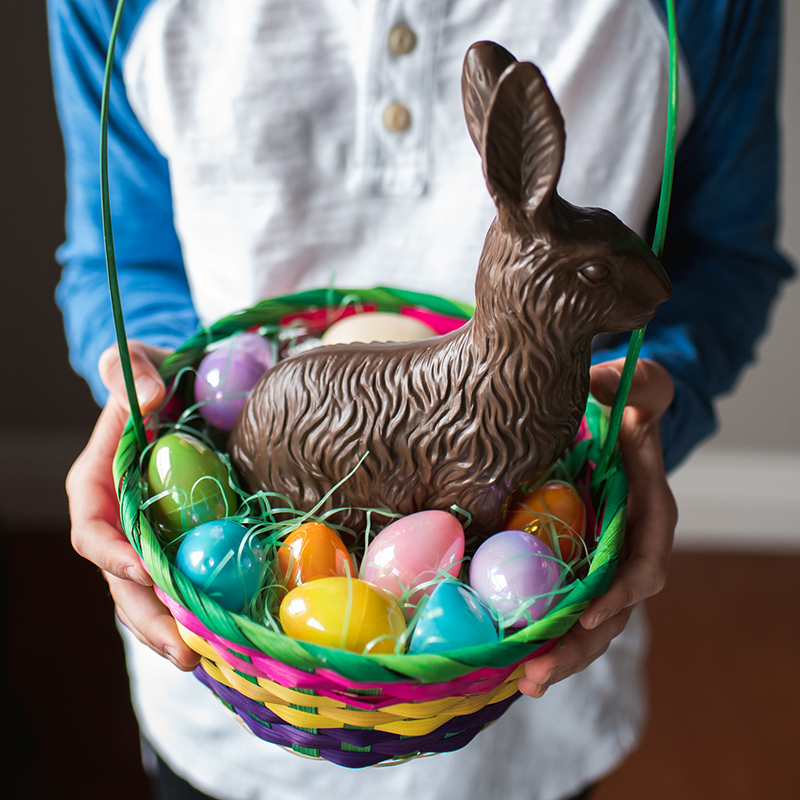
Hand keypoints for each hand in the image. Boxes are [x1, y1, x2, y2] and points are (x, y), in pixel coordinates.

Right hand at [66, 342, 200, 670]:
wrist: (179, 388)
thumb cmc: (153, 374)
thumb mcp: (139, 360)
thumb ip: (131, 371)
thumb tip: (149, 399)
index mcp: (97, 483)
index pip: (93, 528)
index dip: (112, 555)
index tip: (144, 573)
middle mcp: (120, 519)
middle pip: (122, 580)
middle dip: (148, 617)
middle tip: (184, 650)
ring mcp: (151, 536)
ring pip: (152, 595)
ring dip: (174, 631)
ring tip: (207, 662)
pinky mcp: (182, 541)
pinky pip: (185, 581)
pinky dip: (200, 611)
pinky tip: (228, 638)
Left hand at [518, 358, 677, 696]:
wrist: (611, 418)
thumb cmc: (624, 400)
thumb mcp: (635, 383)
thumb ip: (629, 383)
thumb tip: (609, 385)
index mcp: (647, 510)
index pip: (645, 559)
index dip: (624, 590)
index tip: (592, 612)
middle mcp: (626, 545)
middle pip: (614, 609)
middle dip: (581, 646)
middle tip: (539, 674)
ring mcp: (597, 558)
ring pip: (586, 620)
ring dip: (560, 654)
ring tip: (523, 683)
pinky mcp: (570, 562)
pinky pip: (559, 604)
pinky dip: (541, 633)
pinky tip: (508, 660)